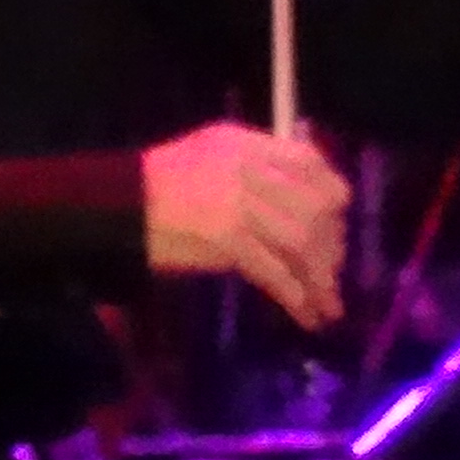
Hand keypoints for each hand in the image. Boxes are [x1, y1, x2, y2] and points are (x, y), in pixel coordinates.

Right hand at [141, 121, 349, 328]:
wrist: (119, 207)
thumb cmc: (163, 180)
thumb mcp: (215, 149)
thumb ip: (258, 160)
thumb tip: (303, 190)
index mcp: (249, 144)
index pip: (310, 162)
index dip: (333, 192)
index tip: (339, 219)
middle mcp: (252, 171)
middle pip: (315, 206)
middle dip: (332, 244)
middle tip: (333, 270)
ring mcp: (241, 207)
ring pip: (301, 242)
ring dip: (320, 277)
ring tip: (328, 303)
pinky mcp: (228, 242)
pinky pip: (275, 272)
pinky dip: (296, 296)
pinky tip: (307, 314)